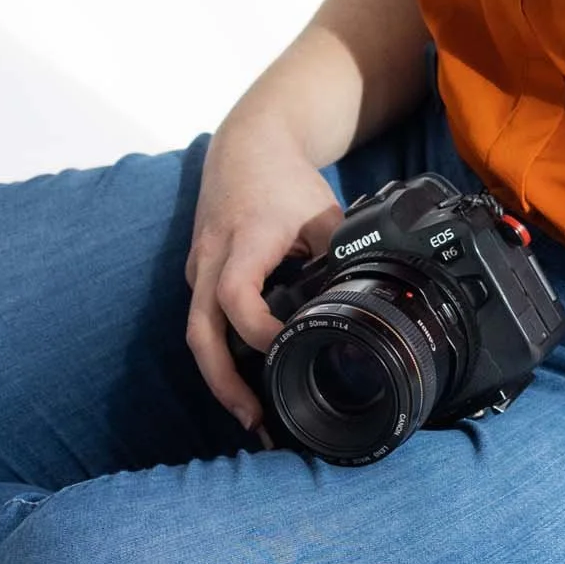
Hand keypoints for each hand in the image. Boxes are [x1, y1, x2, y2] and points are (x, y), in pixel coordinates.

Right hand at [183, 115, 344, 433]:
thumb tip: (367, 302)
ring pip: (197, 332)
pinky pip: (203, 320)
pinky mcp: (199, 273)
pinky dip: (219, 352)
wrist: (246, 143)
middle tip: (254, 419)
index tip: (287, 348)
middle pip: (200, 332)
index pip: (236, 297)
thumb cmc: (284, 178)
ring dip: (219, 376)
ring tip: (251, 415)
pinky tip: (243, 377)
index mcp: (243, 242)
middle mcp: (211, 259)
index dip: (257, 331)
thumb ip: (340, 254)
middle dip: (223, 381)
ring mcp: (199, 268)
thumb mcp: (322, 212)